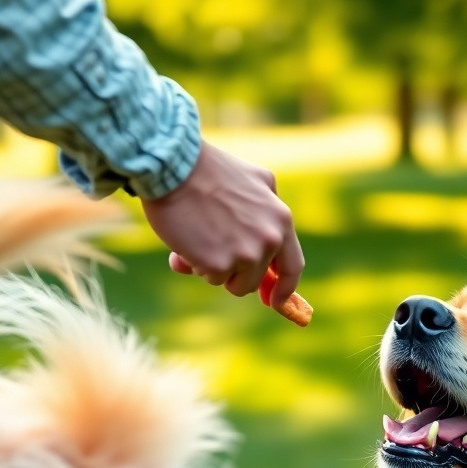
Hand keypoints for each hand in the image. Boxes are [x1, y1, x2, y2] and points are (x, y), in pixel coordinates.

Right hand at [140, 141, 304, 306]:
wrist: (174, 165)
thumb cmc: (208, 170)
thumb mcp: (254, 179)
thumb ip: (265, 212)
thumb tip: (260, 253)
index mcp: (281, 220)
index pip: (293, 267)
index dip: (285, 289)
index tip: (276, 302)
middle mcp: (269, 240)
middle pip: (256, 280)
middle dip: (236, 272)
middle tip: (215, 248)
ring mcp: (246, 254)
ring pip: (233, 283)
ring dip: (216, 268)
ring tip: (201, 235)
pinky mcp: (219, 265)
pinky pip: (210, 277)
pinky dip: (197, 264)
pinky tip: (188, 239)